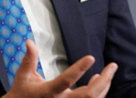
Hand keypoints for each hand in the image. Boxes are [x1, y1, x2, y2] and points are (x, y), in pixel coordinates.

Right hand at [2, 40, 117, 97]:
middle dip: (104, 80)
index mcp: (49, 92)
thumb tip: (30, 42)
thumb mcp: (23, 76)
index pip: (67, 80)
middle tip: (113, 66)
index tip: (91, 57)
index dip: (79, 69)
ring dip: (104, 85)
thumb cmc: (22, 93)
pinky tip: (99, 81)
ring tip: (110, 71)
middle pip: (89, 95)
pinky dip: (99, 92)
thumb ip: (29, 59)